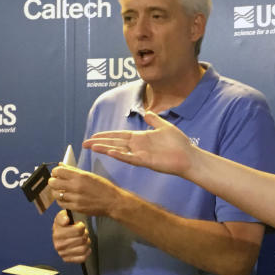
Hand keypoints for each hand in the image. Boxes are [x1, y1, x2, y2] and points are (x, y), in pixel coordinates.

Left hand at [48, 164, 120, 217]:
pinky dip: (61, 200)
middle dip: (53, 181)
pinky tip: (65, 198)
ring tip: (61, 191)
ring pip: (56, 194)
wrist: (113, 202)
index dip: (55, 172)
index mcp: (80, 176)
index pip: (58, 171)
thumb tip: (61, 165)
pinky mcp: (76, 208)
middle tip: (56, 182)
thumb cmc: (104, 187)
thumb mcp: (90, 175)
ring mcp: (75, 198)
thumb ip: (74, 171)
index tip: (57, 173)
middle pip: (53, 182)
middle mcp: (76, 186)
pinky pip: (61, 204)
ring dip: (56, 192)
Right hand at [51, 210, 91, 263]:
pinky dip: (86, 252)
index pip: (79, 230)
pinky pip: (82, 258)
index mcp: (58, 234)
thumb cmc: (62, 226)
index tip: (78, 225)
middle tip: (82, 233)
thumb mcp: (61, 216)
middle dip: (85, 234)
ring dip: (86, 243)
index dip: (81, 226)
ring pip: (83, 248)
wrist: (58, 236)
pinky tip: (83, 247)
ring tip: (83, 239)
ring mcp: (63, 253)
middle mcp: (59, 245)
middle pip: (82, 239)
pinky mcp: (67, 259)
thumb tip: (66, 220)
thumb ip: (63, 216)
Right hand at [82, 111, 196, 175]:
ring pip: (119, 151)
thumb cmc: (179, 144)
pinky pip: (131, 158)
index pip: (119, 136)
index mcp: (141, 138)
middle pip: (115, 143)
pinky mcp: (147, 161)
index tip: (94, 136)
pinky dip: (121, 155)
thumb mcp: (165, 126)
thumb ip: (154, 120)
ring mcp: (142, 154)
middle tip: (85, 143)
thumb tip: (147, 112)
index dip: (106, 135)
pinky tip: (111, 153)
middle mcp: (138, 147)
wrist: (189, 156)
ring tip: (92, 147)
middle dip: (100, 143)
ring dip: (106, 149)